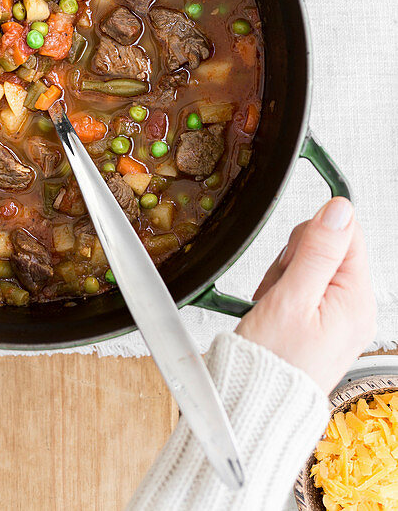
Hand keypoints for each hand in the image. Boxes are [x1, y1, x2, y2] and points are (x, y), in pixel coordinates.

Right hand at [236, 198, 375, 393]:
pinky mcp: (323, 325)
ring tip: (274, 306)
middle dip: (293, 260)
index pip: (345, 233)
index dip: (311, 236)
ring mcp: (340, 318)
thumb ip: (318, 250)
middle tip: (279, 290)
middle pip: (327, 248)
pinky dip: (284, 293)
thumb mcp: (292, 298)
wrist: (257, 404)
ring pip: (311, 266)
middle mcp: (355, 308)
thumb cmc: (273, 362)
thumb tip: (340, 209)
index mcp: (356, 300)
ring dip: (284, 278)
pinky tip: (275, 312)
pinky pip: (305, 288)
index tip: (291, 261)